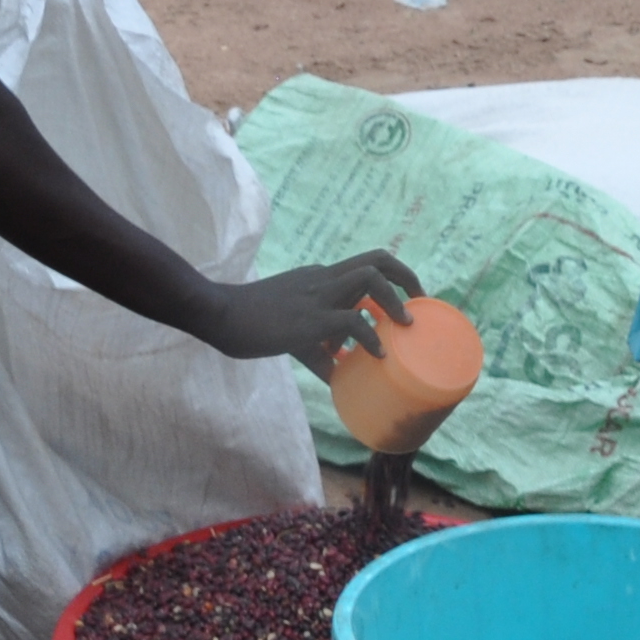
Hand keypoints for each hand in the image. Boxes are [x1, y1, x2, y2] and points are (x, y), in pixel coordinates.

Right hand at [202, 252, 426, 372]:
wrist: (218, 314)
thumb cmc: (251, 324)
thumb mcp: (293, 335)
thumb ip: (319, 354)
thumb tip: (340, 380)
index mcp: (321, 279)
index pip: (366, 264)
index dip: (395, 276)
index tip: (411, 300)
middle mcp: (324, 280)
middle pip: (378, 259)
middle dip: (407, 277)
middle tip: (421, 305)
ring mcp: (317, 296)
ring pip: (370, 278)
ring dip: (395, 300)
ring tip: (406, 324)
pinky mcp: (309, 319)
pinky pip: (351, 320)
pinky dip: (371, 337)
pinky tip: (378, 354)